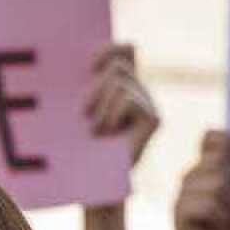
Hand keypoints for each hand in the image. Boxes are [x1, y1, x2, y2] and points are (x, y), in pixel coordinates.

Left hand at [85, 43, 159, 163]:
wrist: (91, 181)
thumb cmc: (77, 147)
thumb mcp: (75, 108)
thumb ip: (82, 83)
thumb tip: (78, 58)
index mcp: (120, 84)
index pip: (125, 49)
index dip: (110, 48)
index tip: (89, 64)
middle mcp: (138, 90)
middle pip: (118, 64)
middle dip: (95, 86)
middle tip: (83, 112)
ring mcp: (148, 103)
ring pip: (118, 80)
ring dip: (99, 106)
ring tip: (94, 130)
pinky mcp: (153, 118)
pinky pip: (127, 98)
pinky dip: (110, 114)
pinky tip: (106, 133)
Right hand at [174, 131, 229, 229]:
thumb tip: (228, 136)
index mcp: (208, 164)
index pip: (215, 138)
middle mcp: (193, 174)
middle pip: (219, 161)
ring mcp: (184, 193)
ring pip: (217, 183)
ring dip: (229, 202)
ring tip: (226, 216)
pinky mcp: (180, 213)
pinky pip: (206, 204)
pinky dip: (219, 216)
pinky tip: (218, 224)